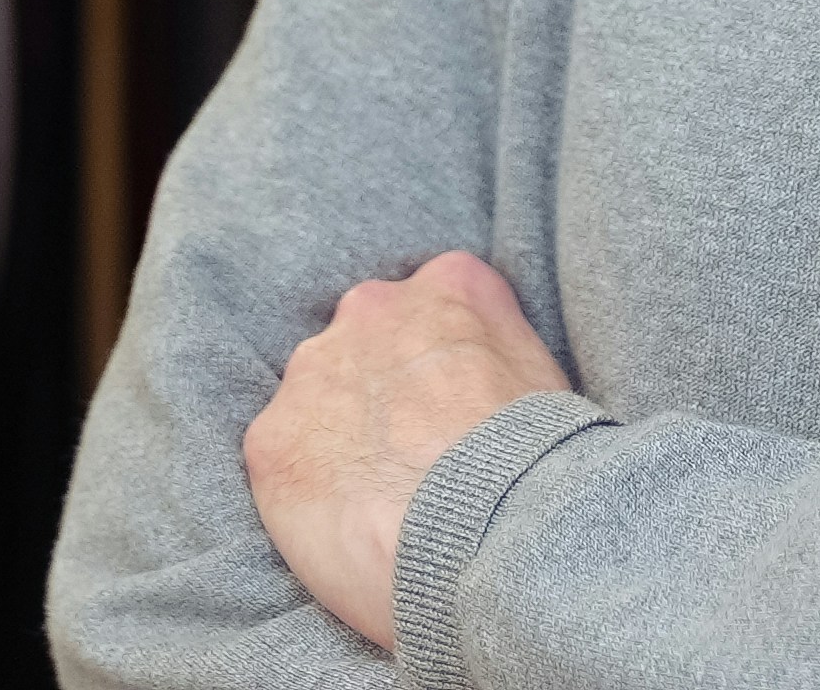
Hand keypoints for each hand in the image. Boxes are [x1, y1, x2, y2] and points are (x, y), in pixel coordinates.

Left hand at [245, 252, 571, 646]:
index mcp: (451, 284)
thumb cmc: (536, 468)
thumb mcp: (546, 377)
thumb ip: (498, 350)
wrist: (491, 535)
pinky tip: (346, 524)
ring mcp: (316, 370)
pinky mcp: (273, 438)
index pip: (433, 306)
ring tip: (376, 500)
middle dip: (380, 392)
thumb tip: (484, 381)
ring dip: (337, 436)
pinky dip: (305, 489)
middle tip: (410, 457)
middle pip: (365, 342)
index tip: (450, 411)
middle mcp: (374, 307)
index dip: (441, 367)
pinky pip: (281, 457)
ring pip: (317, 398)